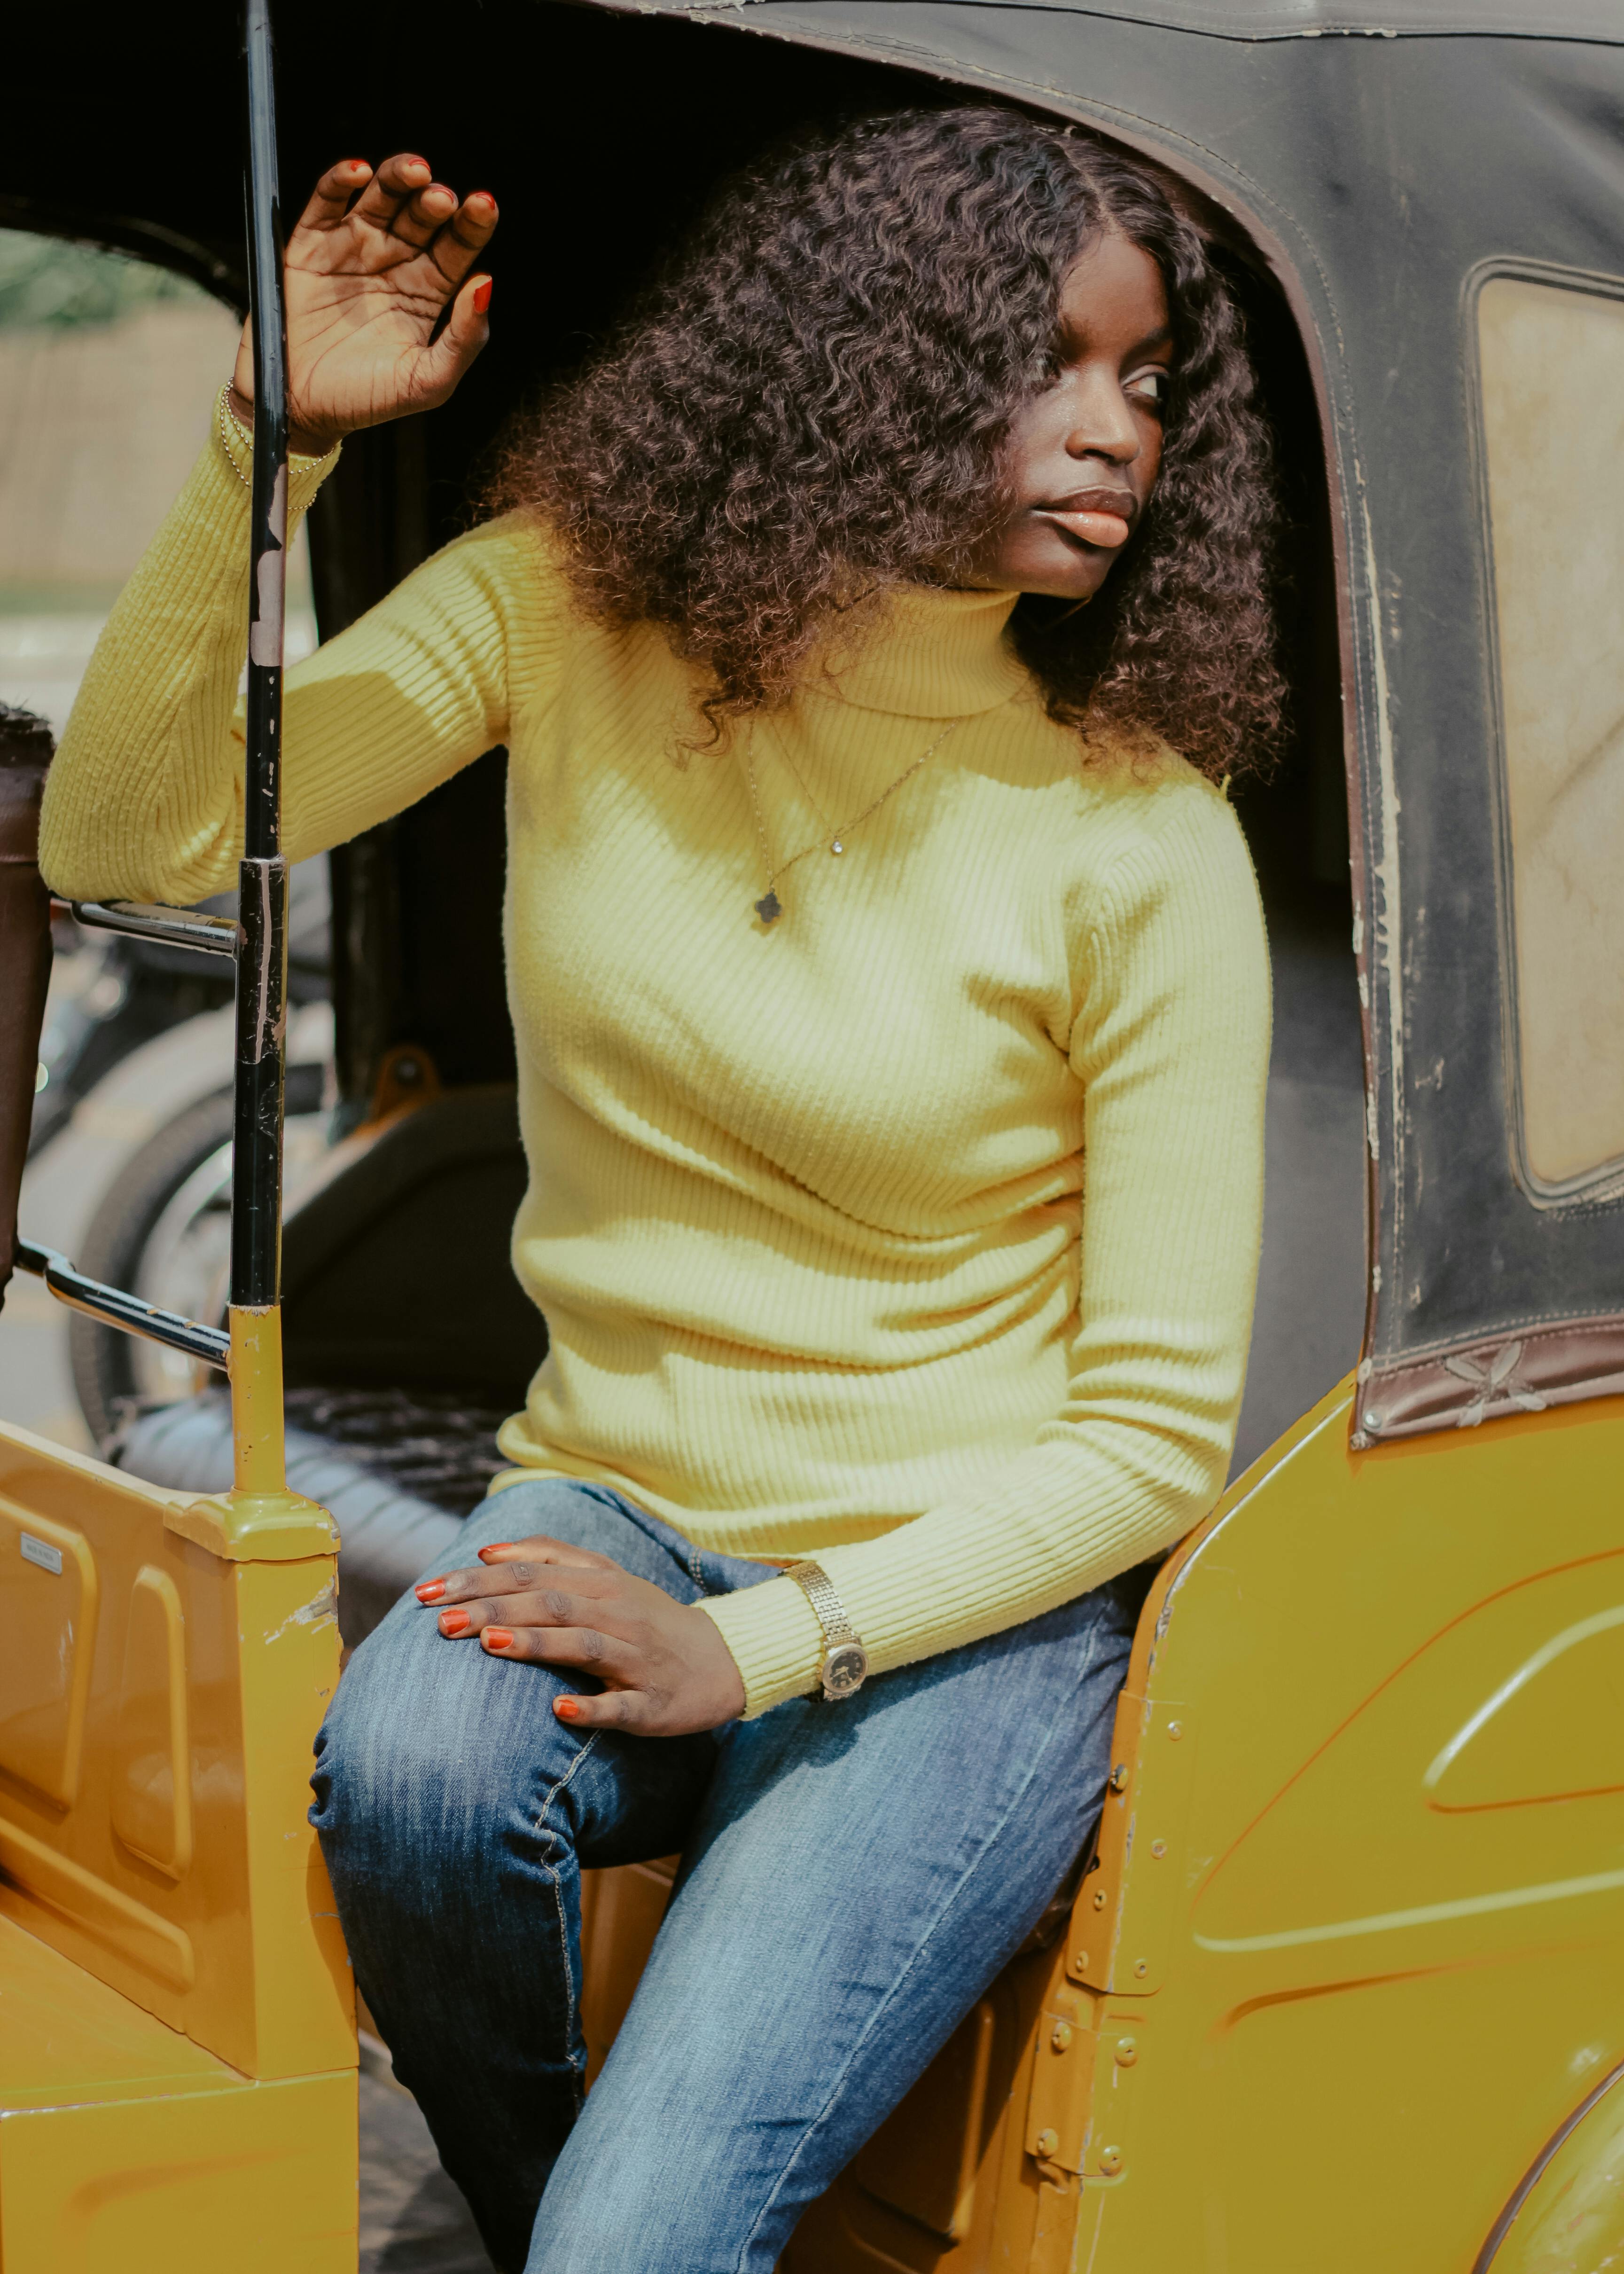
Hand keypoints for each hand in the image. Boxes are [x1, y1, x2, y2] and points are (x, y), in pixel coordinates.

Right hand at [230, 152, 497, 453]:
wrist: (302, 410)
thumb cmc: (368, 400)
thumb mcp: (428, 381)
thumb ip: (464, 339)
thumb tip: (486, 284)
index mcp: (427, 290)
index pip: (457, 246)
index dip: (472, 223)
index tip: (483, 205)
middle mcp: (393, 261)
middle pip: (420, 213)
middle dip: (434, 199)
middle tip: (442, 198)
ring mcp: (352, 248)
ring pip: (380, 196)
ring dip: (397, 177)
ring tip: (415, 174)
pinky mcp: (311, 244)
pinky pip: (326, 201)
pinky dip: (340, 180)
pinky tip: (359, 173)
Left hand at [414, 1533, 747, 1736]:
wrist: (723, 1660)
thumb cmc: (649, 1619)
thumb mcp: (606, 1578)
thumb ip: (551, 1557)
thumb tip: (486, 1552)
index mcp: (601, 1584)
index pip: (530, 1575)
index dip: (477, 1582)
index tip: (425, 1592)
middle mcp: (617, 1614)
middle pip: (549, 1604)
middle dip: (491, 1610)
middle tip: (437, 1620)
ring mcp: (636, 1659)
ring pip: (582, 1646)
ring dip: (534, 1644)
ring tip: (487, 1645)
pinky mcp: (652, 1702)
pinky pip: (621, 1704)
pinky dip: (591, 1706)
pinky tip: (559, 1709)